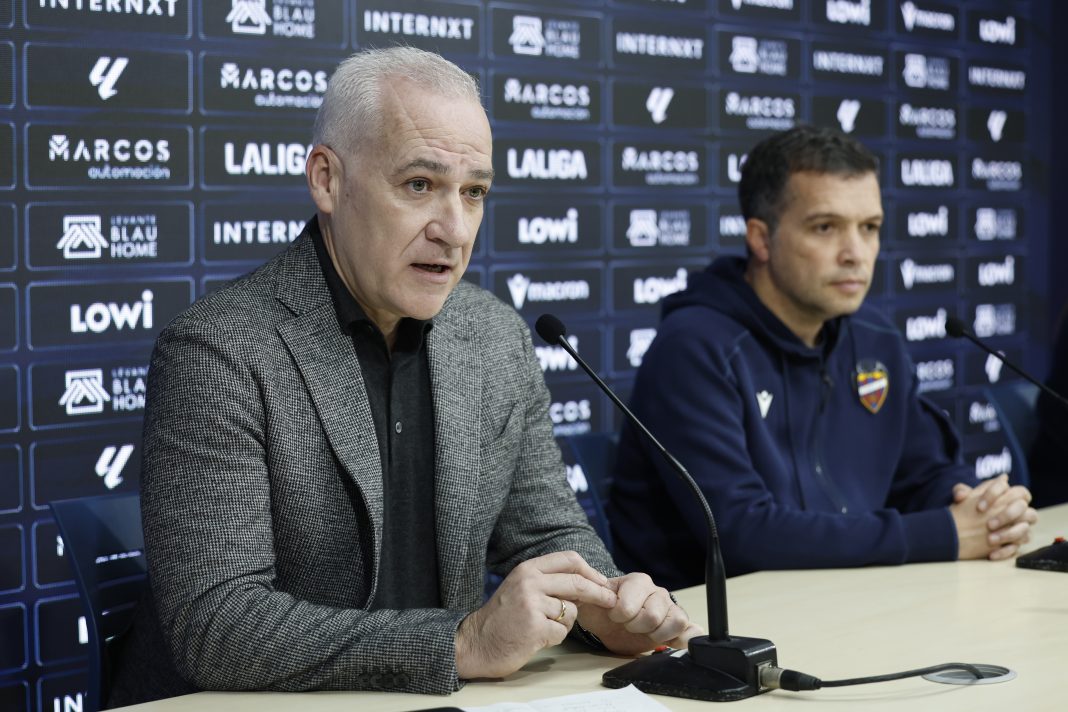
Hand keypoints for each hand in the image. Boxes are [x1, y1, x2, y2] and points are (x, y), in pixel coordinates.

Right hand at [454, 551, 616, 679]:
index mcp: (527, 569)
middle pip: (577, 582)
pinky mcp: (535, 627)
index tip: (601, 582)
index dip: (590, 570)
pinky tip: (537, 638)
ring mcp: (532, 604)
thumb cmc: (501, 618)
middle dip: (599, 593)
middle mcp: (530, 582)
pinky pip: (562, 631)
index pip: (569, 559)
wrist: (475, 643)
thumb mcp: (520, 588)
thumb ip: (547, 581)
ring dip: (564, 623)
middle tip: (611, 601)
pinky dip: (555, 638)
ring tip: (542, 627)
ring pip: (571, 611)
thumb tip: (586, 581)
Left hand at [575, 572, 702, 655]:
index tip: (612, 615)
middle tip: (628, 625)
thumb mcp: (587, 597)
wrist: (610, 619)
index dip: (619, 614)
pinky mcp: (677, 625)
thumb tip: (577, 590)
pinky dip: (688, 638)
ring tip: (643, 632)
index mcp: (638, 581)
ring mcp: (670, 608)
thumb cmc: (601, 607)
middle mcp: (657, 592)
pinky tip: (676, 643)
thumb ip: (583, 591)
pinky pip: (692, 630)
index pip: (630, 604)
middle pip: (652, 615)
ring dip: (655, 634)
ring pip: (675, 621)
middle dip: (635, 626)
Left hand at [951, 475, 1037, 559]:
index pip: (1008, 487)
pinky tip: (991, 554)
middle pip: (1022, 506)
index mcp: (1004, 493)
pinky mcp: (1016, 543)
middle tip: (989, 524)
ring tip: (990, 540)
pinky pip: (1018, 547)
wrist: (962, 529)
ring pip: (1025, 528)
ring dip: (1009, 534)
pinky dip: (1005, 551)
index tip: (979, 507)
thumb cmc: (966, 510)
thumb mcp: (962, 500)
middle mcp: (1016, 508)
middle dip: (1007, 515)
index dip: (994, 495)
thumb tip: (961, 495)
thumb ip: (960, 492)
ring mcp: (1019, 526)